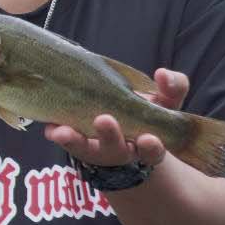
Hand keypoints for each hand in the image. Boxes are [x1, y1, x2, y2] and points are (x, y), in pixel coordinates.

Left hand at [43, 68, 188, 167]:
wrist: (124, 135)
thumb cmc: (148, 113)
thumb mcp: (166, 102)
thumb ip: (172, 88)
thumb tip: (163, 74)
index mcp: (148, 144)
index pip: (154, 151)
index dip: (151, 147)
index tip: (148, 139)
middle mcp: (121, 151)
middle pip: (116, 149)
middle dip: (110, 136)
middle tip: (103, 119)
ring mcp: (97, 149)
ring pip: (85, 148)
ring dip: (74, 139)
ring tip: (63, 131)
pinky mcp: (77, 143)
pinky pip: (65, 140)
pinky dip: (58, 134)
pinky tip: (51, 127)